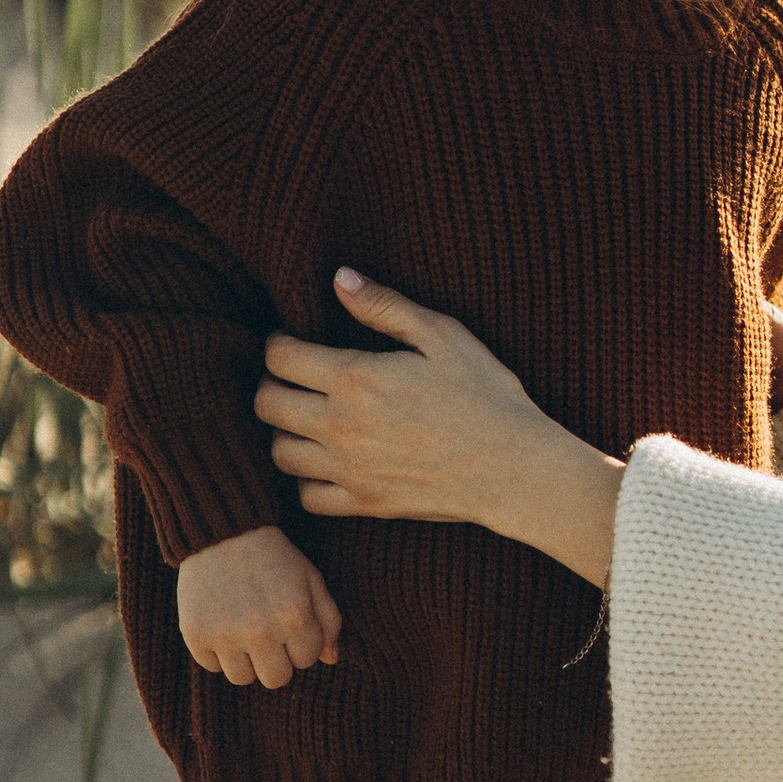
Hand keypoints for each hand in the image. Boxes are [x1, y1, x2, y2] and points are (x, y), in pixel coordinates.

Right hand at [177, 524, 342, 688]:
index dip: (300, 642)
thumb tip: (331, 660)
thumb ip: (329, 621)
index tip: (289, 621)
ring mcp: (225, 635)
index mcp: (295, 617)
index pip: (307, 660)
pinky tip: (221, 622)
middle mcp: (260, 631)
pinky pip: (212, 666)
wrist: (223, 533)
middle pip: (276, 679)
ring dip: (246, 659)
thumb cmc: (275, 558)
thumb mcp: (311, 579)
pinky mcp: (196, 635)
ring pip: (242, 678)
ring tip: (243, 628)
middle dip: (276, 659)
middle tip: (267, 632)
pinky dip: (217, 651)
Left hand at [256, 268, 623, 586]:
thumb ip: (385, 306)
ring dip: (284, 431)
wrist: (516, 469)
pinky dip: (306, 479)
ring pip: (278, 452)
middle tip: (295, 376)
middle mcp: (341, 426)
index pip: (279, 357)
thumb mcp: (443, 336)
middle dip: (272, 383)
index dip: (279, 342)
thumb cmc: (486, 396)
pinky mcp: (363, 503)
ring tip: (306, 416)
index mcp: (356, 378)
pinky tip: (326, 460)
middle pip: (266, 404)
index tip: (292, 340)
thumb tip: (340, 278)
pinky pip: (306, 496)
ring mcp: (349, 470)